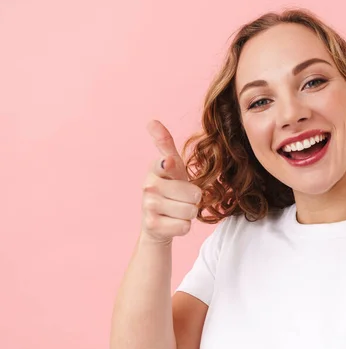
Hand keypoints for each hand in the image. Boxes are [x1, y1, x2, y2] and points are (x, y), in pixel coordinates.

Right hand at [140, 120, 200, 245]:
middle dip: (194, 199)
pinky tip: (172, 222)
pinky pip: (185, 226)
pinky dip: (183, 226)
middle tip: (182, 198)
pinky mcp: (152, 226)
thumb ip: (166, 145)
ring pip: (190, 211)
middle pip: (193, 193)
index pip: (168, 162)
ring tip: (177, 210)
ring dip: (189, 213)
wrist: (156, 223)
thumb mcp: (173, 167)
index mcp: (156, 167)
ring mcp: (148, 206)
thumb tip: (151, 121)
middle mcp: (148, 185)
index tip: (167, 164)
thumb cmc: (171, 190)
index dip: (170, 166)